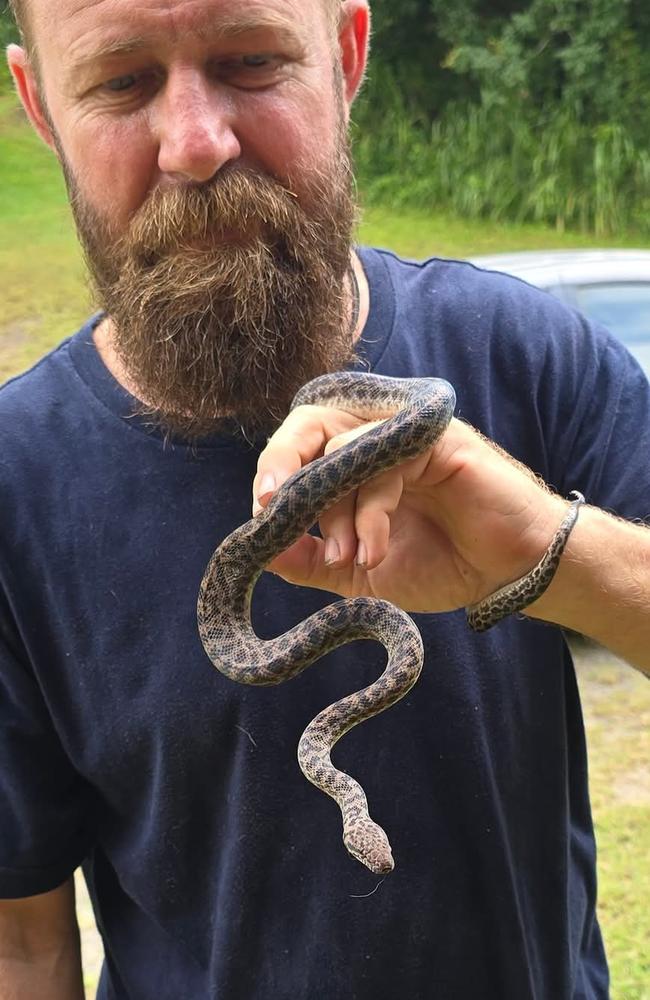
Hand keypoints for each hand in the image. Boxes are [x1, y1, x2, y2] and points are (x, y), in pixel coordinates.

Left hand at [253, 406, 566, 613]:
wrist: (506, 574)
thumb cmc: (440, 563)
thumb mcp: (359, 571)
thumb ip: (310, 561)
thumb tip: (258, 550)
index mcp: (353, 461)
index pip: (298, 446)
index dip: (273, 472)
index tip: (261, 517)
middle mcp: (375, 438)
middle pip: (310, 423)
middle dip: (283, 463)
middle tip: (272, 508)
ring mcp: (405, 434)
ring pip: (343, 448)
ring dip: (335, 512)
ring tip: (350, 559)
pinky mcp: (435, 439)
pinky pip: (383, 462)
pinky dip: (369, 512)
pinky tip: (374, 551)